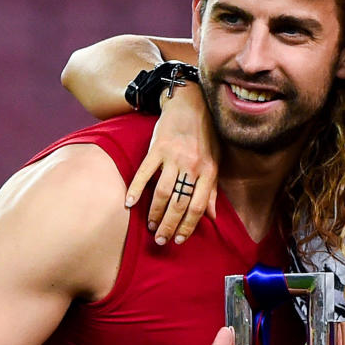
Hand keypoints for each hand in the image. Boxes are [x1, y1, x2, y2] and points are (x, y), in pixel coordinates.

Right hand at [125, 83, 218, 245]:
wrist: (191, 104)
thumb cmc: (205, 135)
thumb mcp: (215, 162)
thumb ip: (212, 190)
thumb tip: (213, 217)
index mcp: (208, 171)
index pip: (198, 206)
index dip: (188, 226)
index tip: (179, 240)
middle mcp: (192, 166)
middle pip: (179, 203)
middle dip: (169, 225)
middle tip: (160, 240)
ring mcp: (174, 157)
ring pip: (163, 192)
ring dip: (154, 213)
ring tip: (149, 227)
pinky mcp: (157, 148)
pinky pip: (145, 173)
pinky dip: (136, 189)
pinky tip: (129, 203)